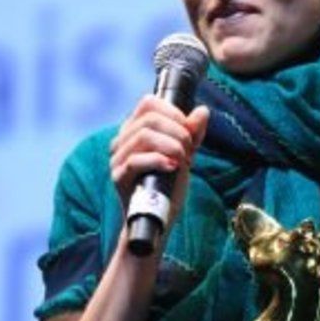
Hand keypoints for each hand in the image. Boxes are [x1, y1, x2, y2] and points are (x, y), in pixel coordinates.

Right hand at [110, 95, 208, 223]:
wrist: (159, 217)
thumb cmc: (169, 183)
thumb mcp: (185, 154)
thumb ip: (193, 133)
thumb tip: (203, 111)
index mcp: (135, 129)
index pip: (148, 103)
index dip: (173, 112)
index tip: (189, 131)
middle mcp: (122, 140)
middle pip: (149, 118)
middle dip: (178, 133)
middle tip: (189, 152)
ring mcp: (117, 158)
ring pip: (143, 136)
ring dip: (172, 146)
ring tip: (183, 161)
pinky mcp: (118, 177)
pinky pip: (135, 160)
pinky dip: (159, 160)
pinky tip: (173, 167)